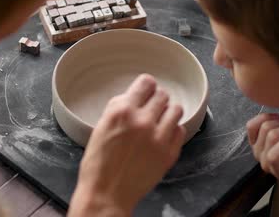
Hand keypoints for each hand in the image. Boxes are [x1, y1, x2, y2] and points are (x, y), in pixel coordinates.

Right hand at [69, 74, 185, 215]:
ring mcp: (158, 137)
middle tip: (153, 108)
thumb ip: (119, 109)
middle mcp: (142, 120)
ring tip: (161, 120)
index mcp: (122, 111)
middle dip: (157, 100)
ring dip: (168, 112)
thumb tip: (134, 97)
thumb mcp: (101, 127)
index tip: (148, 90)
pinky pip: (180, 130)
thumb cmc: (98, 165)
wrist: (106, 194)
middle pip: (163, 95)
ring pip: (176, 110)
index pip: (146, 83)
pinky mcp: (169, 153)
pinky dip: (173, 130)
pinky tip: (164, 136)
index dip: (147, 86)